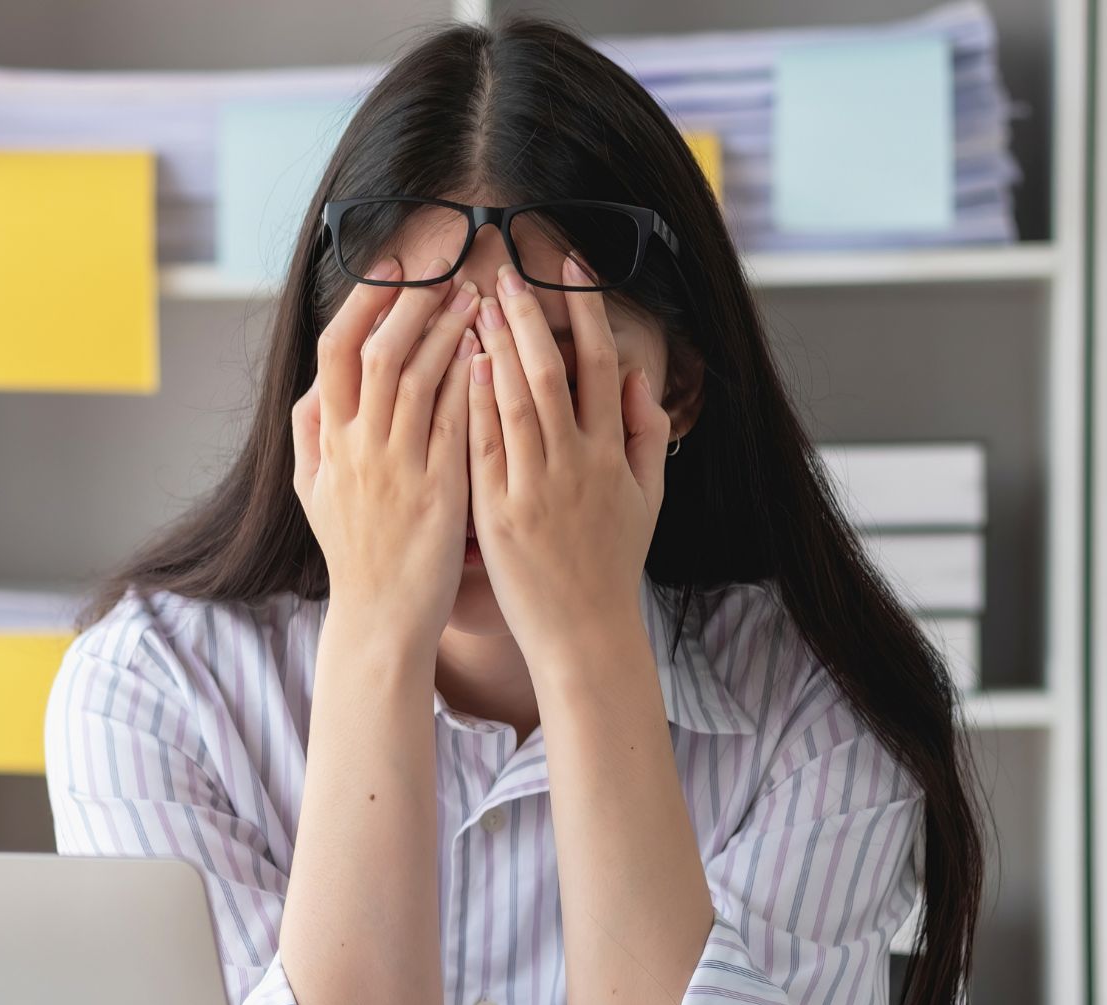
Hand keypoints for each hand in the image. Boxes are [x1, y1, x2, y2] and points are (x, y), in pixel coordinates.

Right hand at [291, 258, 481, 644]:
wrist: (380, 618)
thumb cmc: (355, 552)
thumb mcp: (311, 491)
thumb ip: (310, 433)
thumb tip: (313, 386)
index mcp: (328, 441)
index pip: (336, 351)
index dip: (364, 301)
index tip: (393, 266)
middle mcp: (358, 449)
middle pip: (380, 352)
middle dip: (412, 302)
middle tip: (444, 267)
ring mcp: (398, 469)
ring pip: (421, 379)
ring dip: (449, 331)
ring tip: (477, 298)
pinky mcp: (439, 492)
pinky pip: (456, 422)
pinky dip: (471, 381)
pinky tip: (491, 353)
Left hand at [466, 257, 672, 668]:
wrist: (585, 634)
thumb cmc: (612, 566)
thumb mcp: (647, 500)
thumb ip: (647, 436)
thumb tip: (637, 378)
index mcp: (612, 456)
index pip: (600, 366)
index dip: (585, 312)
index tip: (568, 268)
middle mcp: (575, 466)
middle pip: (551, 372)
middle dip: (529, 316)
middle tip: (508, 273)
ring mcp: (534, 489)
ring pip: (513, 401)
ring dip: (494, 346)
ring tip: (476, 303)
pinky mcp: (497, 514)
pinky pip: (482, 446)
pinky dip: (472, 401)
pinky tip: (459, 365)